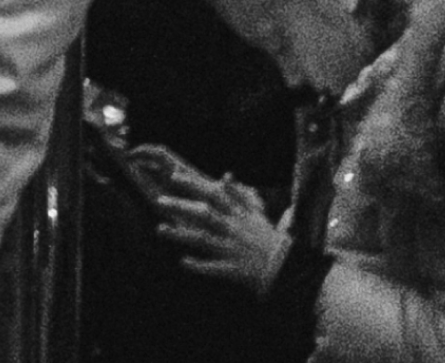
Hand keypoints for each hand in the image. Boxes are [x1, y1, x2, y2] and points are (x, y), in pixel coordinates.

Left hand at [150, 160, 296, 295]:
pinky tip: (182, 261)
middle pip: (205, 214)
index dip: (195, 185)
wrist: (284, 266)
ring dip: (181, 234)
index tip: (174, 177)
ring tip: (160, 229)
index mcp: (239, 215)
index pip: (215, 195)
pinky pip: (213, 267)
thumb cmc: (267, 238)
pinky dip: (198, 264)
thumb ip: (239, 194)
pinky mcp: (233, 269)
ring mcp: (232, 249)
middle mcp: (234, 229)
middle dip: (182, 206)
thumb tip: (226, 175)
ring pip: (204, 239)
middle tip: (159, 201)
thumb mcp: (256, 213)